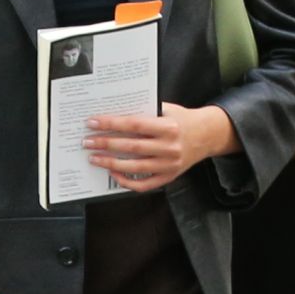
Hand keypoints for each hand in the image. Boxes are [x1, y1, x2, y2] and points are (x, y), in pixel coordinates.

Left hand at [82, 103, 240, 192]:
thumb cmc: (183, 120)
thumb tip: (114, 115)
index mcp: (168, 127)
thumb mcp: (167, 109)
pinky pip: (144, 184)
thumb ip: (145, 112)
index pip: (134, 125)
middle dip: (105, 144)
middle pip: (131, 147)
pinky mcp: (168, 177)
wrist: (207, 136)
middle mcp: (169, 147)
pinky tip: (113, 174)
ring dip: (110, 163)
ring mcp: (169, 165)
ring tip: (94, 158)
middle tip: (87, 142)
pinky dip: (126, 181)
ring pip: (134, 167)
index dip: (111, 124)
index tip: (93, 123)